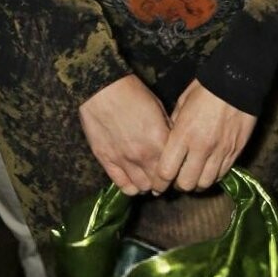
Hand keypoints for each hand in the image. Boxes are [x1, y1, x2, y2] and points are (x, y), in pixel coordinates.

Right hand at [78, 75, 170, 193]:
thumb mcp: (159, 109)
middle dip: (163, 183)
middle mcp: (143, 155)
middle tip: (162, 177)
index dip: (176, 174)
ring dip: (147, 185)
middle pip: (159, 184)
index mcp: (159, 141)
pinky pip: (121, 184)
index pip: (174, 171)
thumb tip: (174, 145)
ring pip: (141, 187)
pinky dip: (130, 187)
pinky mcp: (106, 160)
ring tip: (147, 178)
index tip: (175, 170)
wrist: (102, 89)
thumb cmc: (132, 93)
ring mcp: (123, 160)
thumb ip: (167, 131)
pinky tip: (133, 180)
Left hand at [154, 80, 256, 192]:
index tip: (158, 183)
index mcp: (183, 135)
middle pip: (186, 183)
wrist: (237, 83)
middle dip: (178, 185)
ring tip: (194, 177)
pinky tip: (209, 170)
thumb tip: (170, 142)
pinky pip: (222, 174)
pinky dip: (213, 177)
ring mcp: (220, 151)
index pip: (166, 171)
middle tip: (177, 179)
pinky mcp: (235, 152)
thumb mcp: (182, 104)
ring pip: (205, 183)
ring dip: (197, 184)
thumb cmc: (206, 89)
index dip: (160, 182)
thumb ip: (175, 127)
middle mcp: (201, 147)